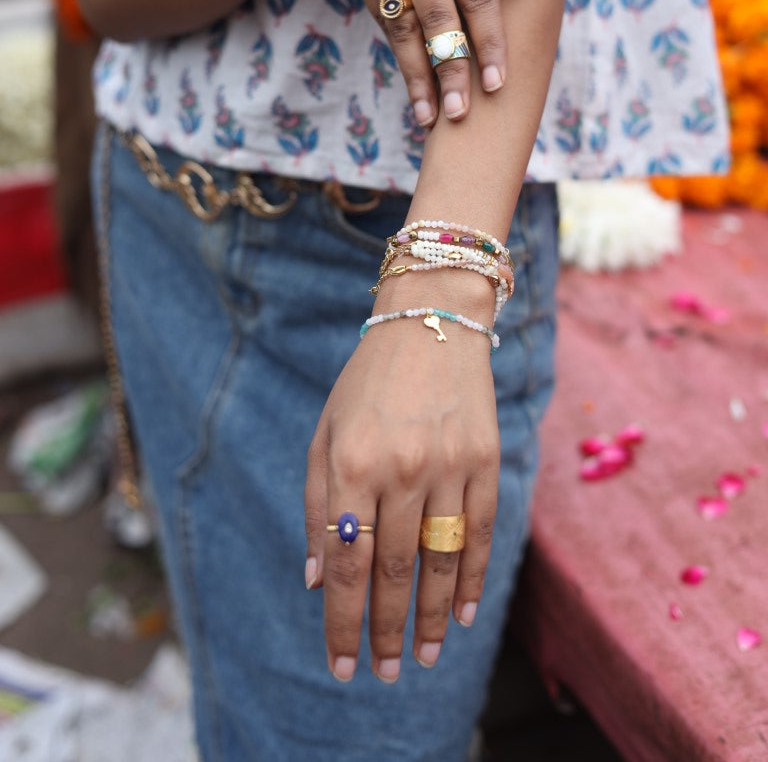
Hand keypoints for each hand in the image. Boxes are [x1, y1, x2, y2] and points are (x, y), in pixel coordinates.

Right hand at [290, 0, 532, 124]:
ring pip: (407, 29)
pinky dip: (401, 60)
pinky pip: (385, 25)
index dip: (491, 40)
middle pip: (442, 17)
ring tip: (434, 117)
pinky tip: (413, 91)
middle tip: (467, 113)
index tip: (500, 81)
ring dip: (421, 77)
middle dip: (456, 69)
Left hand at [304, 298, 499, 681]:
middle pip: (392, 570)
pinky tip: (461, 615)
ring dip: (428, 618)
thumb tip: (318, 579)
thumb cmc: (367, 382)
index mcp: (353, 460)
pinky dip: (471, 579)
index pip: (346, 561)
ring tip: (421, 659)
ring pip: (438, 560)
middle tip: (381, 674)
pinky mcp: (485, 458)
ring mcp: (449, 463)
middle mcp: (402, 466)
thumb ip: (320, 505)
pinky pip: (479, 533)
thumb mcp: (326, 432)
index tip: (341, 664)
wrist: (431, 320)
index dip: (342, 620)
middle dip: (383, 631)